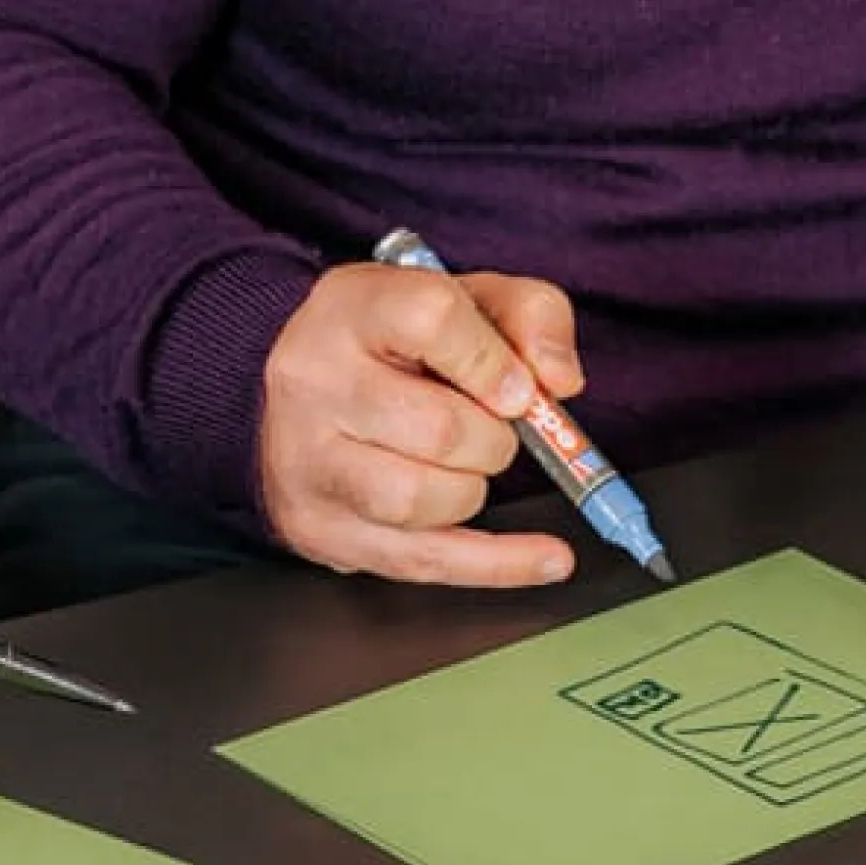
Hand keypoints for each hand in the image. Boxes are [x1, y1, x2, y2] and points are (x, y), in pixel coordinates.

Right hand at [258, 263, 583, 587]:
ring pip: (420, 500)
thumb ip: (532, 316)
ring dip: (472, 490)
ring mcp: (307, 461)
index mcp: (351, 307)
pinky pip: (422, 560)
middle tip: (490, 428)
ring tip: (462, 467)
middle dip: (493, 439)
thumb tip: (560, 382)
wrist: (305, 389)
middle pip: (439, 428)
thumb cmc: (395, 343)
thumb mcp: (467, 300)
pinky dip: (499, 564)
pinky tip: (548, 559)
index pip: (433, 320)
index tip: (519, 388)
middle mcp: (313, 381)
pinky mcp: (319, 527)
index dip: (493, 360)